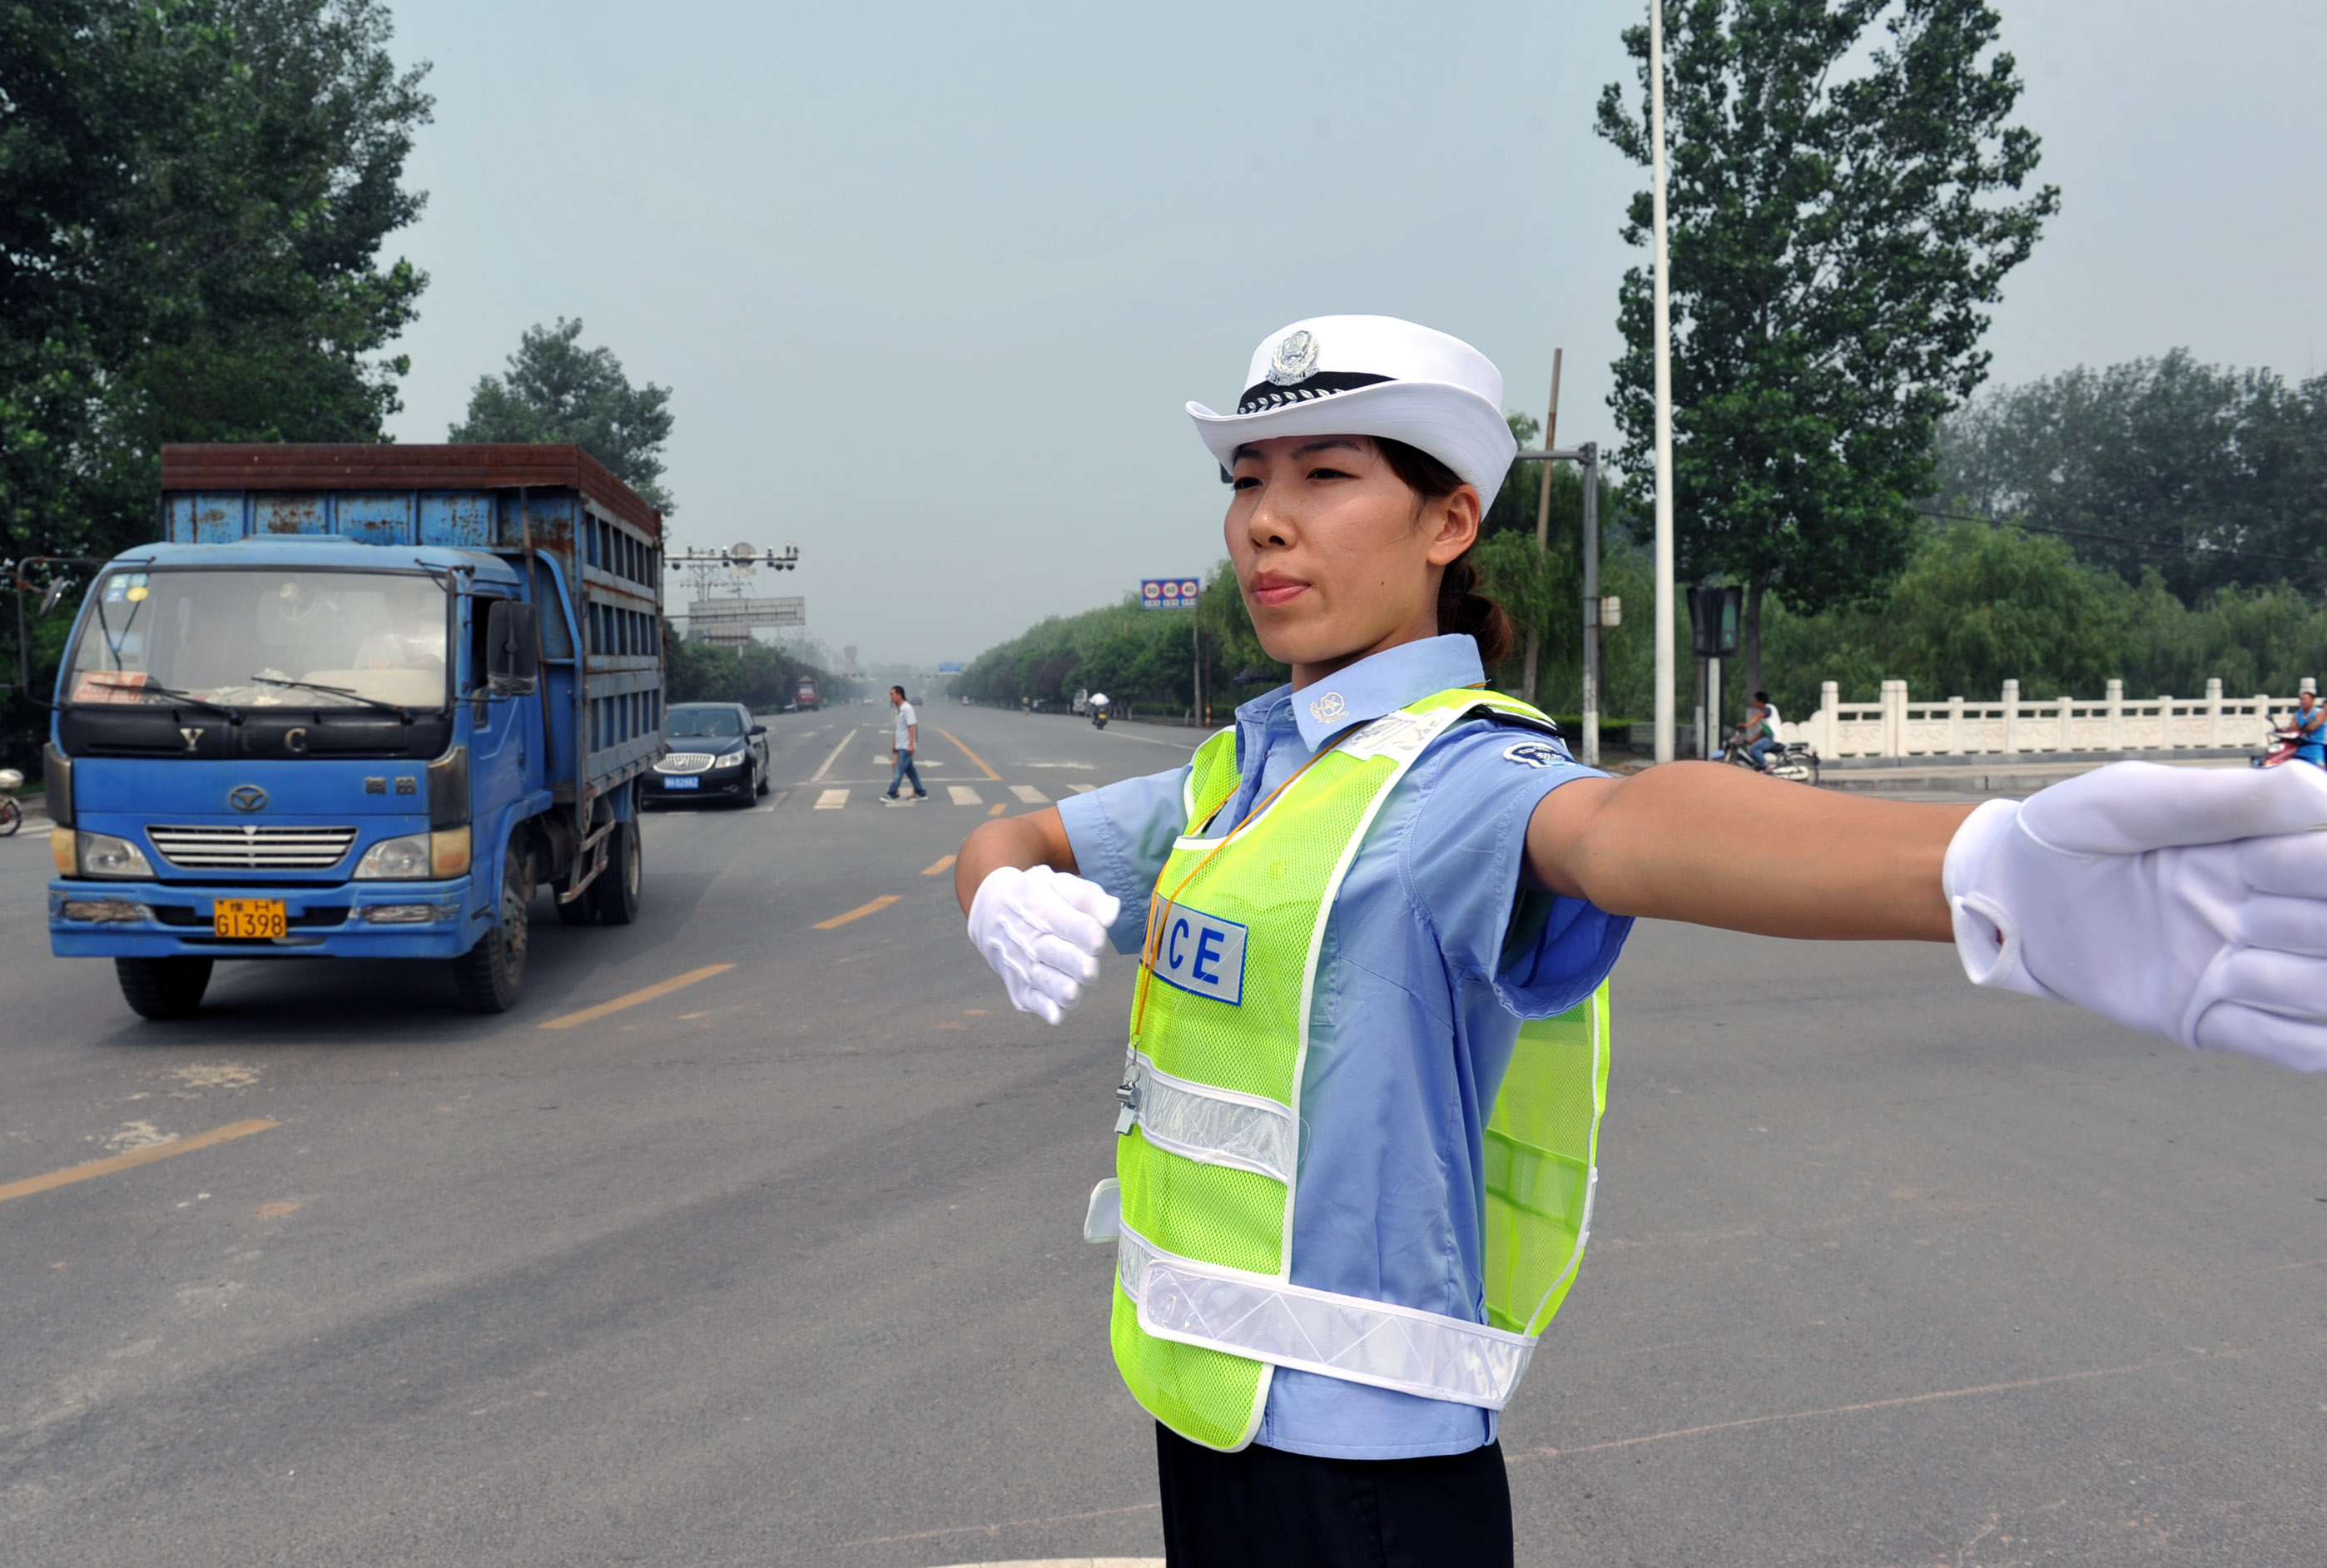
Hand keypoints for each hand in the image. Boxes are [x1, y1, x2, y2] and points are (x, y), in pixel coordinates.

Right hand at [966, 864, 1121, 1025]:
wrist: (991, 913)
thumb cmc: (1036, 898)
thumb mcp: (1057, 884)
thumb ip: (1088, 896)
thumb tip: (1111, 913)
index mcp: (1042, 909)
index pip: (1068, 924)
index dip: (1087, 934)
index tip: (1098, 938)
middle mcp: (1030, 939)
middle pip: (1060, 957)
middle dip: (1079, 966)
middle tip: (1088, 969)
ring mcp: (1022, 965)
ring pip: (1048, 984)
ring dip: (1064, 990)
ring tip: (1074, 988)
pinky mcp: (1019, 987)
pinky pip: (1033, 1002)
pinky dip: (1046, 1009)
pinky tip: (1058, 1010)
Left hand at [1944, 761, 2326, 1068]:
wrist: (2006, 896)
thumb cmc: (2069, 834)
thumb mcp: (2132, 802)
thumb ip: (2222, 800)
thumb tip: (2320, 791)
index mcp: (2262, 847)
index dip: (2321, 866)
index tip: (2261, 866)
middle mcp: (2266, 911)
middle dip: (2313, 926)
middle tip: (2249, 913)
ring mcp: (2240, 970)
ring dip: (2302, 984)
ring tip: (2233, 960)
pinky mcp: (2206, 1020)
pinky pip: (2296, 1049)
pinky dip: (2303, 1041)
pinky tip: (2246, 1005)